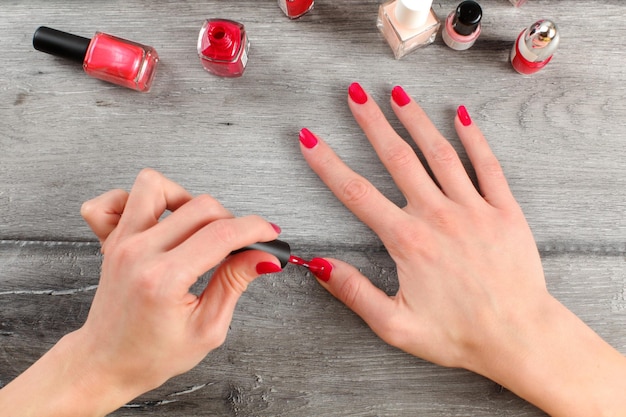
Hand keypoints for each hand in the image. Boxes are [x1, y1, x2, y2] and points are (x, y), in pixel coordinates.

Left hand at [0, 169, 282, 415]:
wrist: (106, 364)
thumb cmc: (151, 354)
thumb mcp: (207, 328)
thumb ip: (235, 283)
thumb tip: (263, 257)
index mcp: (164, 279)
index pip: (221, 234)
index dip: (255, 228)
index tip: (268, 233)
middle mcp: (139, 253)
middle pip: (199, 206)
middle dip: (230, 220)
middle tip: (237, 244)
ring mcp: (121, 242)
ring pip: (155, 186)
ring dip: (185, 199)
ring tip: (196, 227)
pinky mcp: (110, 240)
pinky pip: (114, 199)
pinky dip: (137, 200)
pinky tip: (157, 220)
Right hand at [299, 83, 546, 368]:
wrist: (519, 337)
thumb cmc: (458, 334)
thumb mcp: (395, 325)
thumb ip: (355, 292)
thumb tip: (319, 265)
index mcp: (408, 240)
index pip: (356, 193)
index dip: (327, 163)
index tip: (310, 139)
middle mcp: (438, 215)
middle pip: (397, 158)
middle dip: (372, 123)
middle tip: (355, 95)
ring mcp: (473, 208)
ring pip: (439, 153)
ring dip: (415, 119)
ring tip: (397, 93)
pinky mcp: (504, 210)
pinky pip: (487, 165)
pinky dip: (473, 137)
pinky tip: (460, 116)